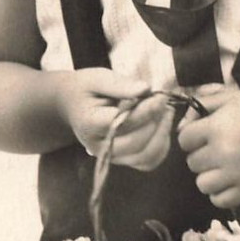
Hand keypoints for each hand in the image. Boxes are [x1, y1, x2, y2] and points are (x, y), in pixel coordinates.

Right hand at [55, 68, 174, 170]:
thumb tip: (145, 89)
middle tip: (164, 102)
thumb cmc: (87, 90)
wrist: (74, 105)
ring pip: (145, 156)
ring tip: (165, 112)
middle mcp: (99, 147)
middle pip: (136, 143)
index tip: (160, 96)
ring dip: (162, 134)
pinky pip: (149, 161)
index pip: (122, 123)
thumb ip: (120, 85)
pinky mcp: (123, 160)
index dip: (145, 111)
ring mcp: (112, 157)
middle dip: (156, 122)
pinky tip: (161, 125)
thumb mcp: (98, 78)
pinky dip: (161, 145)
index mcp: (89, 124)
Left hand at [177, 85, 239, 206]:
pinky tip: (230, 180)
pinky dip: (220, 193)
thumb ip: (202, 106)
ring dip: (209, 176)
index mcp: (217, 128)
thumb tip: (181, 127)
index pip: (184, 140)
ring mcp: (236, 174)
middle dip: (201, 155)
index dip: (192, 137)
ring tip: (223, 166)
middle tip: (218, 149)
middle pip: (192, 163)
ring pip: (202, 184)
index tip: (205, 134)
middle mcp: (223, 153)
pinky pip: (219, 201)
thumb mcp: (231, 98)